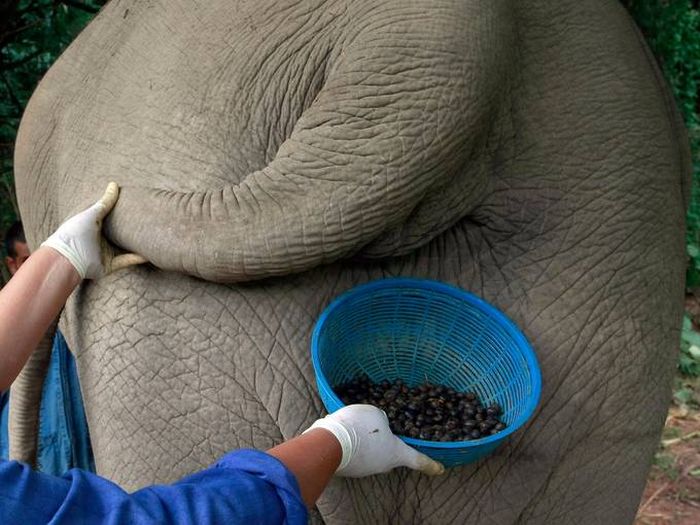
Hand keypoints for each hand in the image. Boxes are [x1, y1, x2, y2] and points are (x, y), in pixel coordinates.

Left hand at [42, 182, 145, 278]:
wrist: (68, 258)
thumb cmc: (75, 233)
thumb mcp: (92, 214)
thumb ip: (105, 202)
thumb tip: (114, 184)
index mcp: (94, 226)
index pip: (110, 218)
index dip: (122, 213)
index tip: (136, 206)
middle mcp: (99, 239)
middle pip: (120, 233)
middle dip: (132, 229)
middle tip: (148, 221)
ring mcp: (104, 252)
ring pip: (125, 248)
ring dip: (137, 245)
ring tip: (152, 237)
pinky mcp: (109, 265)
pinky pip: (126, 261)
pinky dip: (136, 258)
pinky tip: (148, 254)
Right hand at [305, 404, 443, 477]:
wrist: (329, 442)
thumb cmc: (359, 427)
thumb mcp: (376, 414)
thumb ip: (382, 419)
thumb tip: (378, 424)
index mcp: (396, 453)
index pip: (417, 460)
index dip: (430, 463)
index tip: (440, 469)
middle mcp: (382, 465)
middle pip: (390, 454)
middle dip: (387, 443)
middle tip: (381, 429)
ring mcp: (364, 469)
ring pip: (370, 452)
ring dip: (366, 440)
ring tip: (357, 424)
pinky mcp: (348, 467)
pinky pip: (355, 451)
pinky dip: (353, 441)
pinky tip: (345, 430)